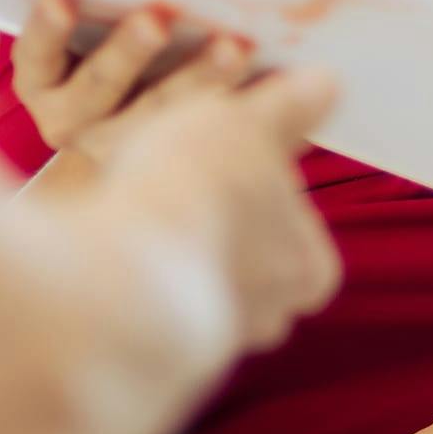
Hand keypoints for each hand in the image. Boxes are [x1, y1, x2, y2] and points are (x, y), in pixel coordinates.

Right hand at [11, 0, 256, 165]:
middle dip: (129, 50)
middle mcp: (72, 119)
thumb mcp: (87, 31)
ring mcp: (123, 148)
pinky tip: (276, 76)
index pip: (38, 50)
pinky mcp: (175, 159)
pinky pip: (209, 135)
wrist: (122, 157)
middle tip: (156, 20)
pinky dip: (239, 100)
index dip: (48, 27)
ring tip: (235, 46)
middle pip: (102, 84)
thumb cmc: (108, 58)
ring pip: (160, 112)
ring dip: (200, 78)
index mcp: (42, 77)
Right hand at [92, 65, 343, 354]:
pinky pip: (144, 299)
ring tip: (131, 205)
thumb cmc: (198, 190)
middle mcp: (268, 318)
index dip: (263, 186)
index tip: (227, 159)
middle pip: (248, 256)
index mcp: (310, 269)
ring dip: (167, 249)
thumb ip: (288, 107)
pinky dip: (129, 272)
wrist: (117, 276)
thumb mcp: (248, 123)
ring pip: (192, 281)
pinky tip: (104, 240)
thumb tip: (328, 83)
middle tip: (176, 180)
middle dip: (215, 223)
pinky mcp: (145, 350)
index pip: (298, 225)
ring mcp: (206, 342)